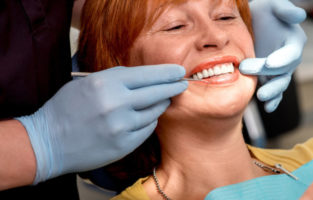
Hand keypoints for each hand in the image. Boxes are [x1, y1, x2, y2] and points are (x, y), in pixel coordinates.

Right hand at [17, 65, 186, 183]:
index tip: (179, 71)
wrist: (48, 142)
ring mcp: (122, 126)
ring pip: (155, 111)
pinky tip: (144, 117)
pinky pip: (147, 128)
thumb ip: (116, 78)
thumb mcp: (87, 83)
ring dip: (160, 104)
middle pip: (157, 92)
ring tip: (161, 100)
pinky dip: (149, 121)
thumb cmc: (66, 109)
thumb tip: (146, 77)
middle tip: (182, 84)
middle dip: (173, 87)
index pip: (147, 75)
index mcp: (106, 83)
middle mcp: (116, 104)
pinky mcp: (124, 144)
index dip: (166, 73)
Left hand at [240, 0, 306, 111]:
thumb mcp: (273, 4)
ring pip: (280, 84)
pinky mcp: (269, 77)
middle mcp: (289, 58)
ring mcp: (279, 70)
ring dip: (272, 92)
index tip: (270, 63)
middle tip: (247, 69)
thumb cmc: (266, 10)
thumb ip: (285, 10)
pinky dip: (273, 100)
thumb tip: (300, 15)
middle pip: (283, 71)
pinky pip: (274, 91)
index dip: (282, 59)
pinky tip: (268, 108)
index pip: (291, 53)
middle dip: (269, 74)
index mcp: (294, 41)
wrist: (253, 21)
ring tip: (261, 97)